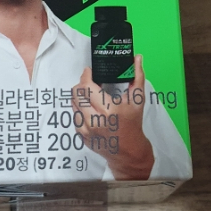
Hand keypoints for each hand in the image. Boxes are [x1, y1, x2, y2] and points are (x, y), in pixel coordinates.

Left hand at [72, 55, 153, 179]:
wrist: (129, 153)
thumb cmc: (134, 124)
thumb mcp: (137, 100)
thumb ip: (138, 76)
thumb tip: (137, 57)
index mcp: (109, 110)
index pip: (87, 87)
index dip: (85, 75)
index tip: (89, 71)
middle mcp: (95, 120)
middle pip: (77, 93)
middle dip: (82, 84)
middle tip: (89, 82)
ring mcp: (86, 130)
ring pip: (73, 103)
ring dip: (79, 95)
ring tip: (89, 94)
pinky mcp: (81, 136)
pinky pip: (74, 115)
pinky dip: (79, 108)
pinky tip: (89, 107)